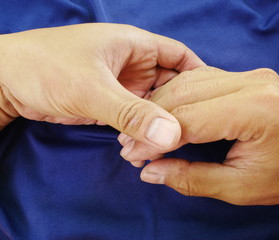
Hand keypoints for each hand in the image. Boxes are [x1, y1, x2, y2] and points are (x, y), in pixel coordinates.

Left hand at [0, 23, 203, 150]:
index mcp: (135, 45)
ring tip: (170, 144)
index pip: (180, 56)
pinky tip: (149, 145)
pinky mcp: (111, 103)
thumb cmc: (47, 69)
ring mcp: (122, 85)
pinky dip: (144, 129)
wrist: (7, 83)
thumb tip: (171, 135)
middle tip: (193, 132)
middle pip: (171, 83)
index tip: (215, 100)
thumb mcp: (93, 90)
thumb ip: (132, 112)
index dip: (200, 74)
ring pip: (154, 103)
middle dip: (181, 106)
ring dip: (161, 122)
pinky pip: (137, 115)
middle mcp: (133, 63)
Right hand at [124, 66, 278, 204]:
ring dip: (162, 106)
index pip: (188, 119)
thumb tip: (150, 171)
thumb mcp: (239, 188)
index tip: (133, 155)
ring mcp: (251, 75)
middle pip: (184, 94)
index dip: (155, 139)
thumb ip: (191, 178)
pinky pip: (202, 80)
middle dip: (153, 120)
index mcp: (256, 110)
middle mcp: (253, 83)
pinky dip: (179, 96)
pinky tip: (166, 113)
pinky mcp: (247, 76)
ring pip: (189, 82)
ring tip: (145, 131)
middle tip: (132, 144)